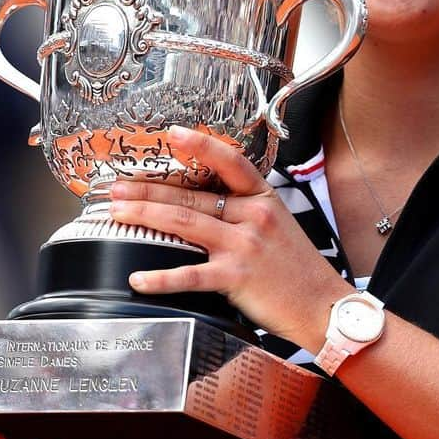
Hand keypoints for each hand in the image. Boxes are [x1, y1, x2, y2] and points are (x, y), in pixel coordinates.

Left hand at [108, 125, 351, 349]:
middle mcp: (253, 216)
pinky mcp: (236, 276)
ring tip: (116, 214)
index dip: (200, 145)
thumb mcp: (278, 226)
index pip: (230, 161)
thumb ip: (246, 212)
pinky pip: (189, 274)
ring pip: (183, 222)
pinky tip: (138, 278)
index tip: (172, 133)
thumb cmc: (298, 269)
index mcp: (264, 198)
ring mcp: (243, 245)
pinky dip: (160, 277)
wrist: (322, 304)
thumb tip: (205, 204)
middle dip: (148, 189)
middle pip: (191, 195)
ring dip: (144, 215)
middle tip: (117, 188)